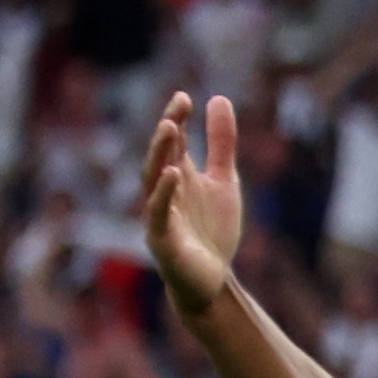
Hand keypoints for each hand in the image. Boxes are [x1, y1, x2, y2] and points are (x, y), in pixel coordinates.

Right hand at [142, 92, 244, 318]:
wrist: (212, 280)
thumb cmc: (212, 229)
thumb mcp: (224, 181)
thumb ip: (221, 143)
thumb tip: (219, 98)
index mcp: (178, 175)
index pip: (174, 141)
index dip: (177, 119)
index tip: (185, 97)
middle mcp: (165, 190)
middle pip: (162, 155)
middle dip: (168, 130)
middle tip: (177, 107)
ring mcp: (160, 213)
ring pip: (153, 179)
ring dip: (160, 154)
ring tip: (168, 128)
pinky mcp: (162, 239)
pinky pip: (159, 213)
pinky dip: (164, 193)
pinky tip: (173, 174)